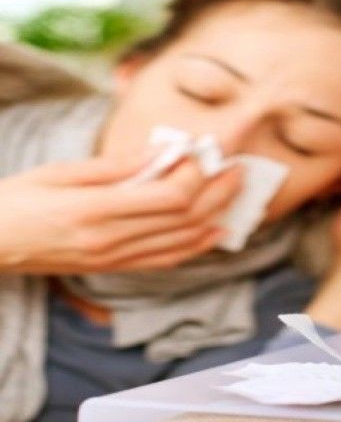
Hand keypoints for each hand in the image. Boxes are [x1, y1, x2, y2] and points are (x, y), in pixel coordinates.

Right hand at [0, 154, 241, 273]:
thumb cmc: (16, 201)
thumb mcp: (59, 173)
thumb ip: (116, 165)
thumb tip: (163, 152)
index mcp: (94, 210)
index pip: (169, 197)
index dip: (197, 175)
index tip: (206, 153)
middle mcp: (110, 240)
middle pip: (184, 219)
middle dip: (218, 192)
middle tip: (236, 169)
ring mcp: (113, 259)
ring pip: (181, 242)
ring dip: (215, 216)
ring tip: (233, 192)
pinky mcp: (113, 268)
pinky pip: (166, 261)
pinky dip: (196, 246)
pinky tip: (215, 231)